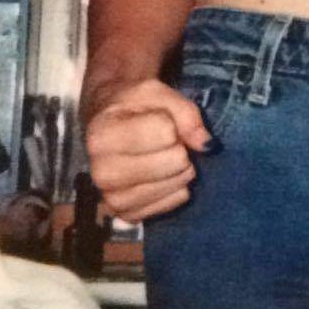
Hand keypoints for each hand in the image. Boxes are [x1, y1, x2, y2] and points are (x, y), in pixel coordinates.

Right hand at [84, 78, 212, 222]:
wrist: (109, 125)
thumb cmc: (134, 106)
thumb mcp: (157, 93)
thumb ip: (186, 113)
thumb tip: (206, 145)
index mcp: (103, 135)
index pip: (166, 133)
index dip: (172, 124)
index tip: (159, 119)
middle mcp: (102, 172)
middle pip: (175, 161)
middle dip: (179, 147)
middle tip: (165, 140)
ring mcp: (112, 199)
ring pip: (176, 184)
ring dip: (180, 168)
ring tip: (162, 155)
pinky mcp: (127, 215)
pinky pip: (172, 203)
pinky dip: (175, 188)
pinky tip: (162, 175)